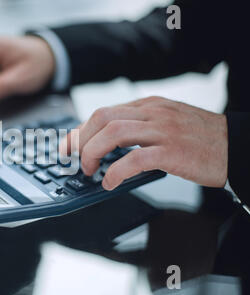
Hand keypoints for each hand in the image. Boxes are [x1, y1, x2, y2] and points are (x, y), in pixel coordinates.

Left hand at [60, 96, 227, 190]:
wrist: (237, 146)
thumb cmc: (202, 139)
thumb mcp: (167, 122)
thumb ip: (141, 126)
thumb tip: (109, 142)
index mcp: (150, 106)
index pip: (105, 112)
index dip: (81, 129)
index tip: (69, 144)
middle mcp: (154, 113)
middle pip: (103, 118)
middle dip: (81, 139)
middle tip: (74, 158)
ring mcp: (163, 130)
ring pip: (113, 133)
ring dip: (93, 153)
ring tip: (90, 170)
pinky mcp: (172, 151)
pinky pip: (134, 159)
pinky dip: (115, 171)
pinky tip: (110, 182)